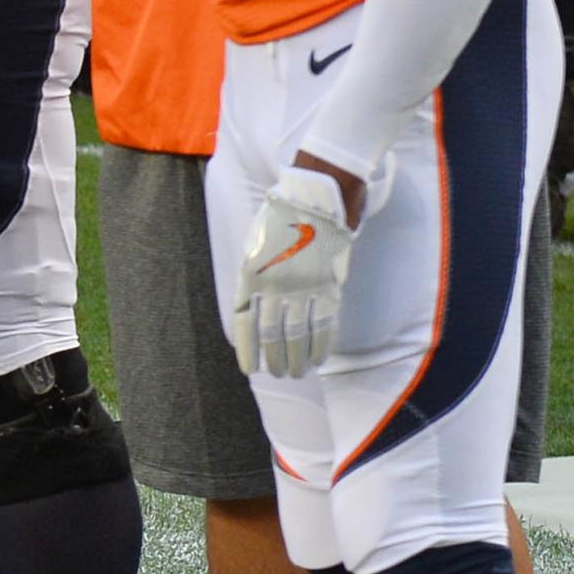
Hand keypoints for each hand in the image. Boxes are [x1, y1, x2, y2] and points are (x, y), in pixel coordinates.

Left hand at [231, 162, 359, 375]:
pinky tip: (317, 360)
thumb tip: (253, 313)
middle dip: (273, 360)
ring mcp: (303, 287)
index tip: (248, 369)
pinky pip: (325, 325)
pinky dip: (320, 346)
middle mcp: (275, 285)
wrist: (316, 198)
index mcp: (250, 275)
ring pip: (298, 335)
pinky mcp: (329, 286)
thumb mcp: (253, 247)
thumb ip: (252, 280)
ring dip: (296, 360)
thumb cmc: (280, 221)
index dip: (247, 350)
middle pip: (271, 335)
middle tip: (277, 375)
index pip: (244, 323)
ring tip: (294, 374)